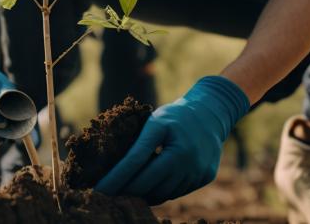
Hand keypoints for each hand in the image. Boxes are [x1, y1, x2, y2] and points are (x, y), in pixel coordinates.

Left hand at [95, 76, 248, 204]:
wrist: (211, 114)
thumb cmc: (174, 117)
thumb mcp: (153, 122)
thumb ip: (137, 145)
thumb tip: (112, 172)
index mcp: (165, 133)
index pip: (134, 162)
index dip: (115, 179)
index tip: (98, 191)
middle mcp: (184, 154)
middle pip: (147, 184)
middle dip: (126, 191)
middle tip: (111, 194)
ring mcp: (197, 168)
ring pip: (162, 193)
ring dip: (145, 193)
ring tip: (132, 188)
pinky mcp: (205, 177)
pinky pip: (177, 192)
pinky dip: (163, 190)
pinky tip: (156, 182)